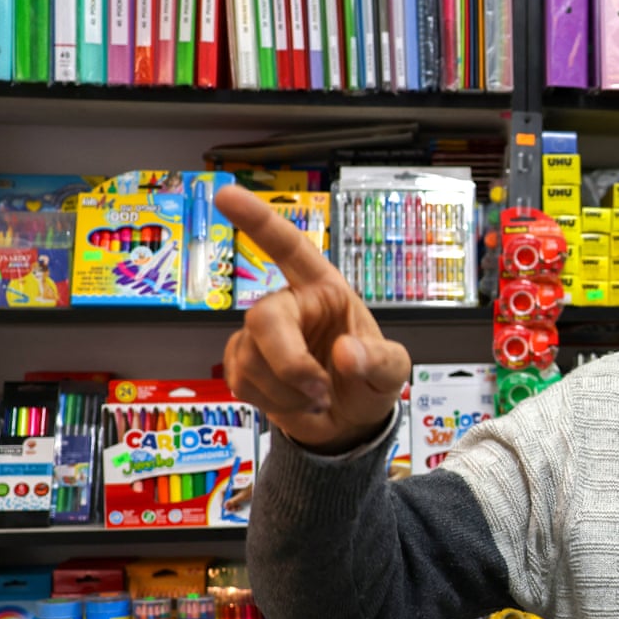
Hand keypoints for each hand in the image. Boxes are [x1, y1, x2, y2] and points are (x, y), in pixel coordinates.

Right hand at [215, 184, 409, 453]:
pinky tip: (295, 403)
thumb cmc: (370, 382)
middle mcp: (290, 306)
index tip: (226, 194)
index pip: (290, 248)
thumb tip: (345, 353)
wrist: (349, 423)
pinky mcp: (243, 364)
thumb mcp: (391, 372)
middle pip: (262, 319)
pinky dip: (274, 403)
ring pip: (251, 359)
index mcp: (325, 291)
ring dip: (288, 392)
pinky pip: (242, 381)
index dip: (259, 221)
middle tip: (319, 391)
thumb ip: (377, 361)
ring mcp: (262, 336)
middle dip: (288, 363)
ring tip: (317, 397)